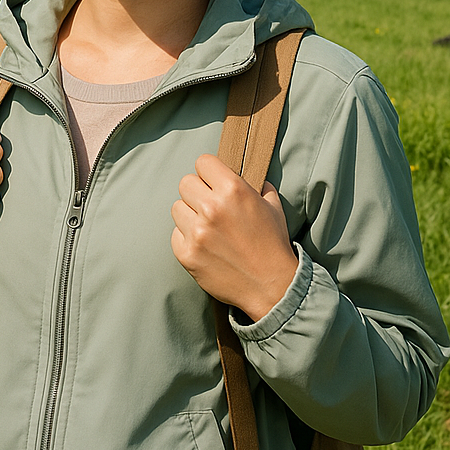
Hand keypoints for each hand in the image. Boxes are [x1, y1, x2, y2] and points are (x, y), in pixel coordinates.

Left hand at [171, 154, 297, 321]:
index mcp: (233, 190)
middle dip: (198, 192)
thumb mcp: (273, 207)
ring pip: (177, 207)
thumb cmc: (273, 245)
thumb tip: (251, 176)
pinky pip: (175, 233)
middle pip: (185, 183)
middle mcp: (211, 207)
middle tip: (210, 206)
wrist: (272, 287)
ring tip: (207, 227)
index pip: (203, 162)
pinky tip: (204, 245)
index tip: (213, 182)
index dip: (209, 172)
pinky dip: (186, 238)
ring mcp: (197, 232)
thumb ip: (259, 186)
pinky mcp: (187, 254)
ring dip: (190, 215)